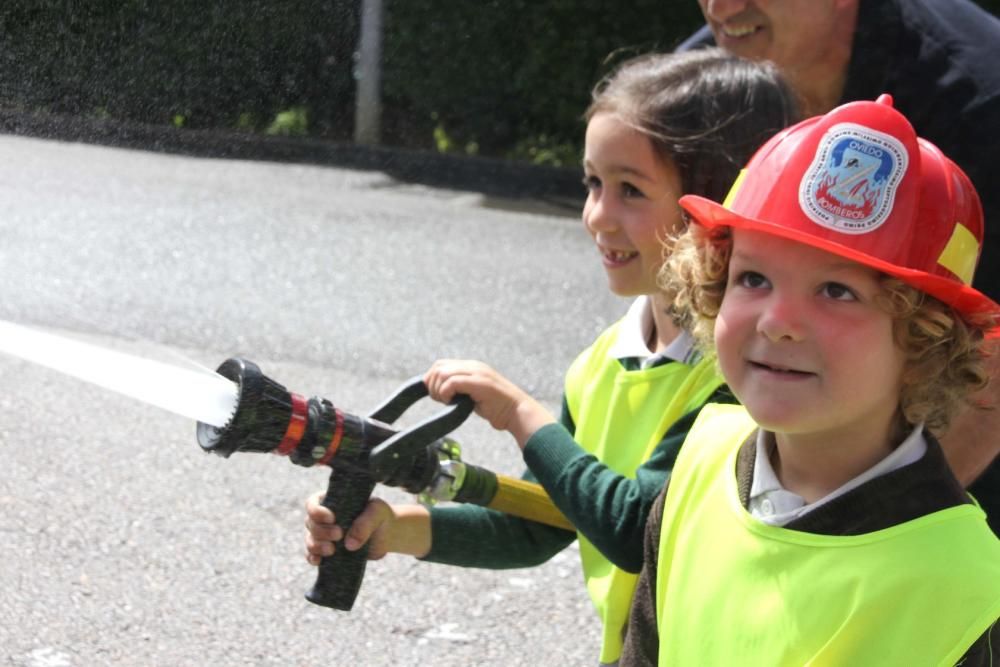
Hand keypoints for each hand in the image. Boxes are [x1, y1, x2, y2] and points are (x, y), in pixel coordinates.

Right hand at [304, 492, 394, 563]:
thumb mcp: (377, 513)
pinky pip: (313, 555)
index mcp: (332, 501)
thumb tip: (349, 544)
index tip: (332, 518)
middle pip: (310, 523)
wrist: (386, 534)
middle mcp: (324, 518)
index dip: (317, 511)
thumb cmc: (379, 517)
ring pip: (310, 540)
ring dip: (317, 546)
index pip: (313, 503)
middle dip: (322, 531)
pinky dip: (313, 558)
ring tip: (332, 550)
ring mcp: (324, 536)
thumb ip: (364, 524)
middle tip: (339, 534)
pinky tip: (319, 561)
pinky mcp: (328, 551)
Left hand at [424, 359, 554, 445]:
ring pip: (443, 373)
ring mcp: (477, 372)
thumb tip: (440, 392)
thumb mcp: (475, 396)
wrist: (518, 413)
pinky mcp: (479, 382)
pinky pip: (452, 382)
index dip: (432, 379)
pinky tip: (452, 403)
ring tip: (447, 402)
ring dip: (438, 390)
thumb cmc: (498, 409)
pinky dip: (446, 393)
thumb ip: (461, 390)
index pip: (442, 365)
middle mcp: (474, 366)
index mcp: (473, 368)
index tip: (435, 395)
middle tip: (440, 400)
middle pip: (439, 367)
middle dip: (432, 384)